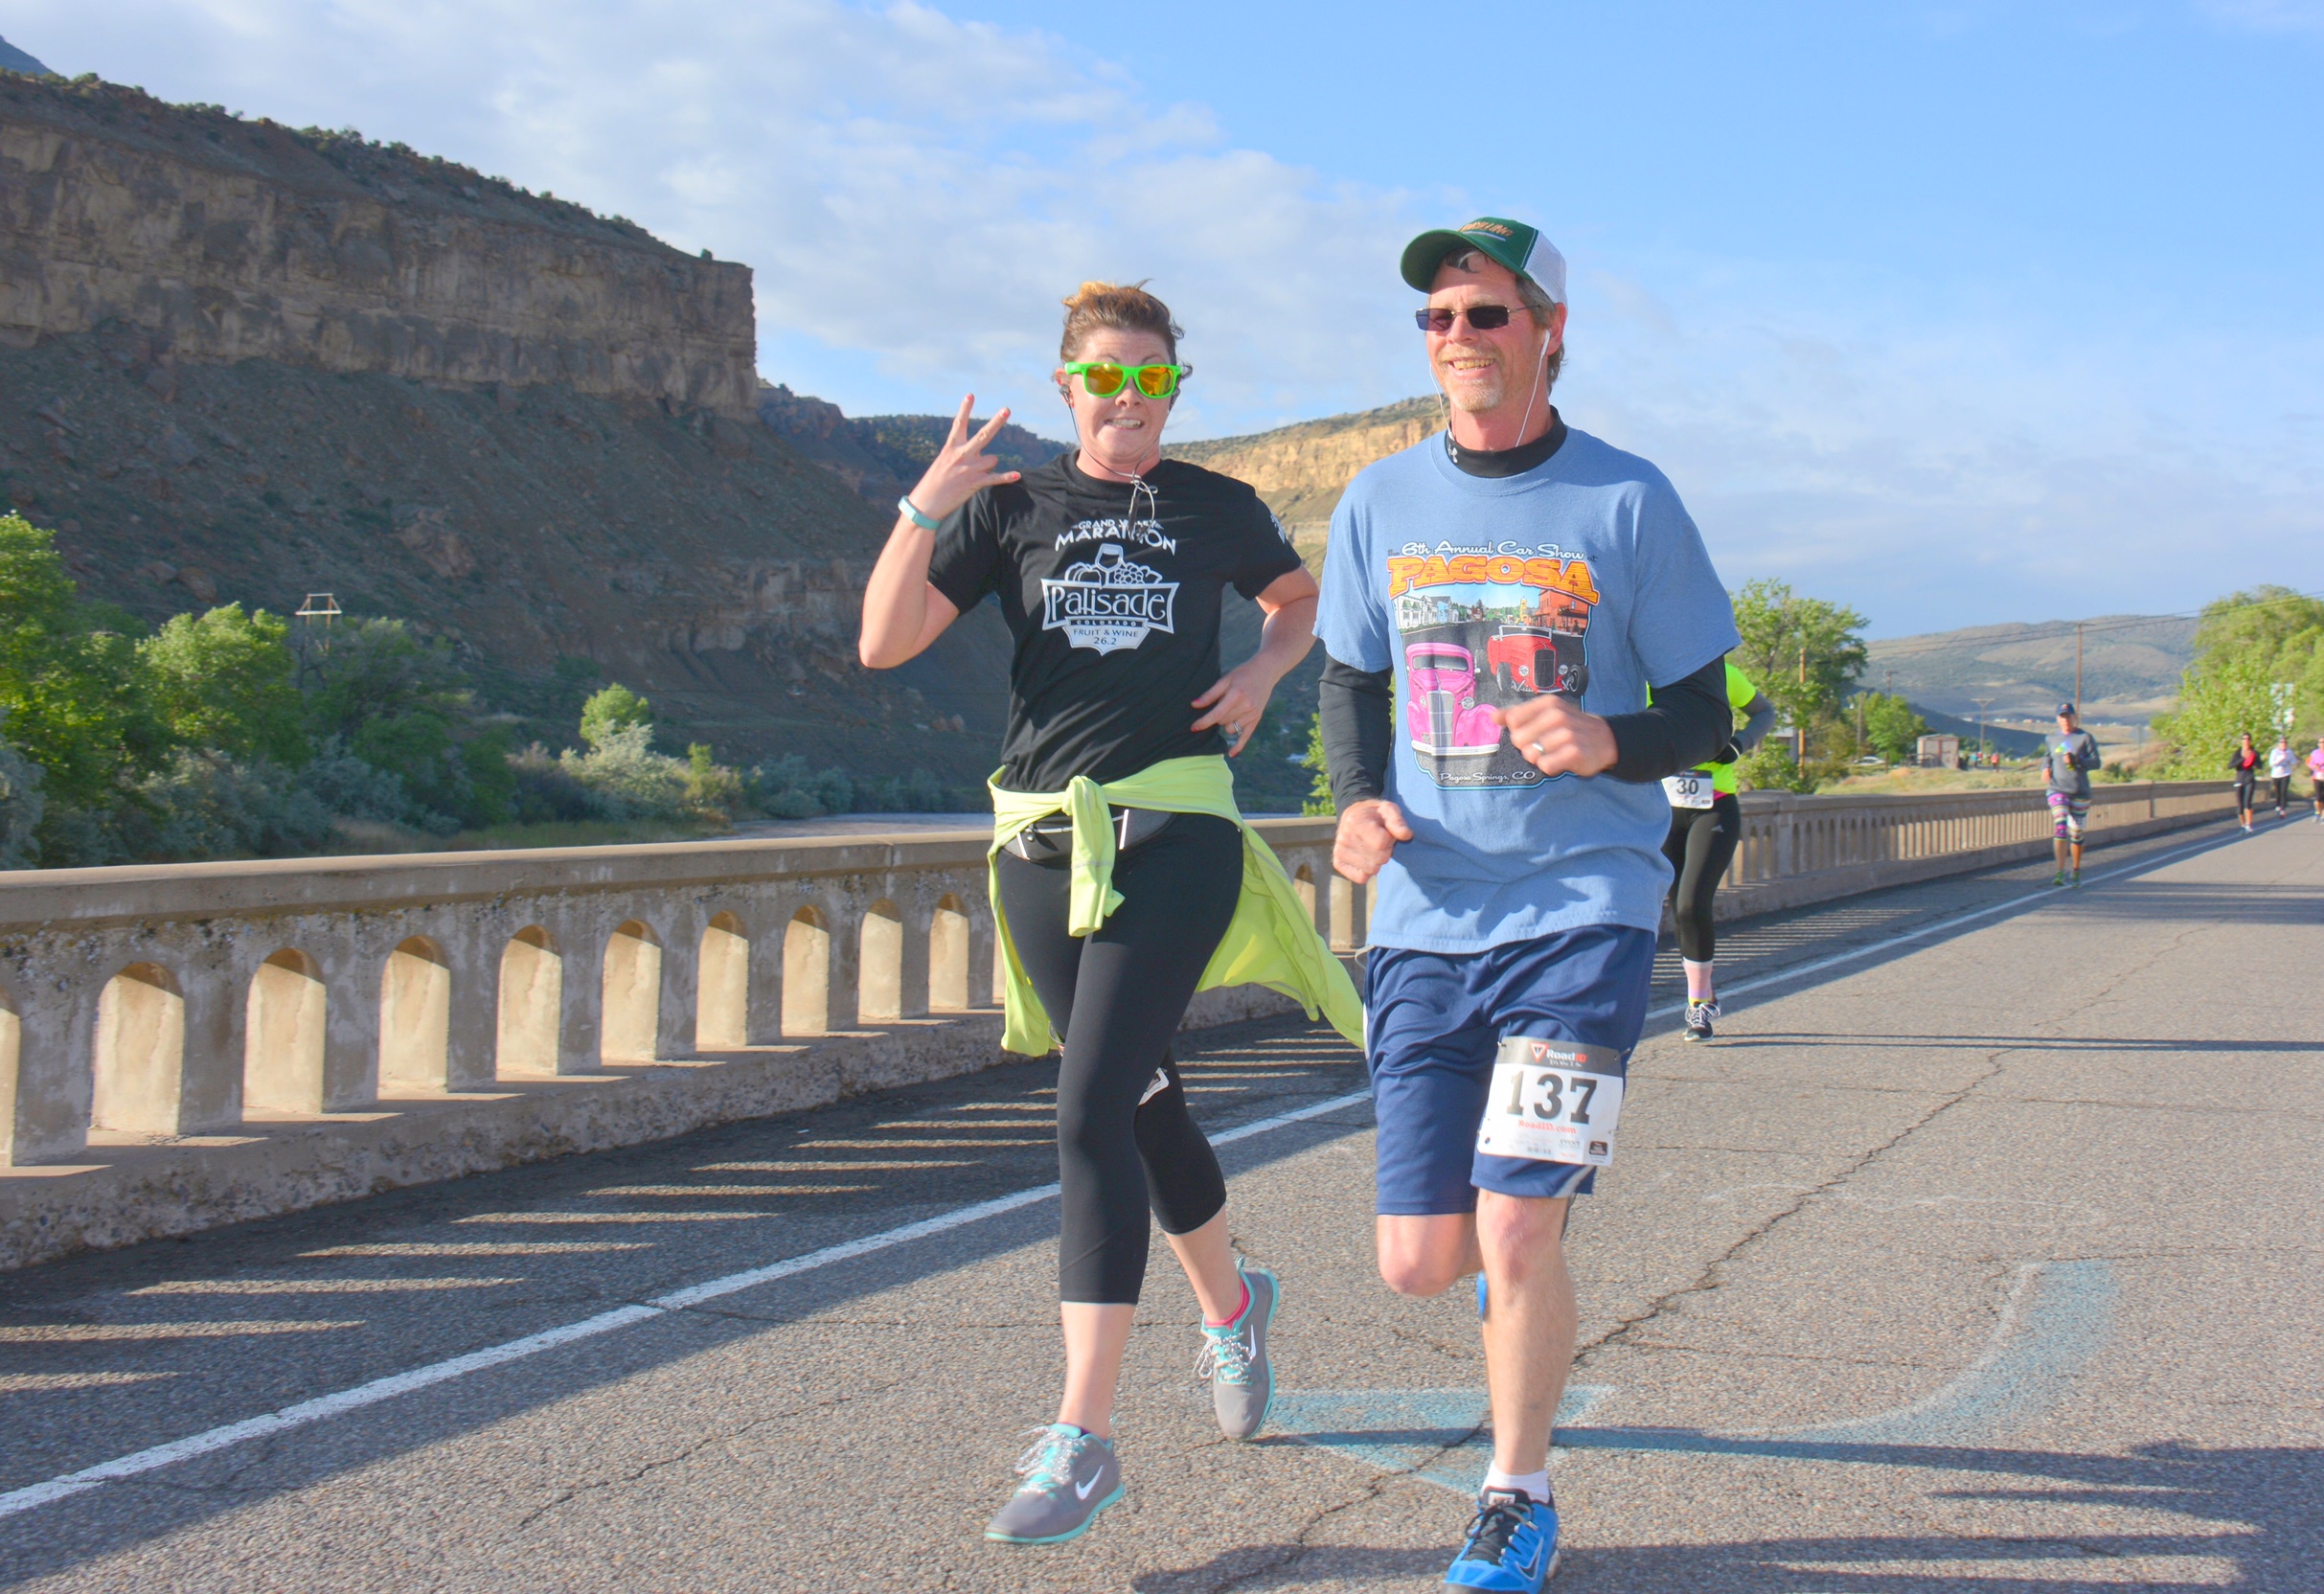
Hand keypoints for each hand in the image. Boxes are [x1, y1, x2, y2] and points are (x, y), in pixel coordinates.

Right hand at [905, 395, 1020, 521]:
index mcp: (950, 448)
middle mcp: (961, 455)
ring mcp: (969, 468)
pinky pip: (996, 478)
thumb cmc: (933, 484)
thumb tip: (985, 458)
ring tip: (974, 475)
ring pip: (992, 459)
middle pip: (984, 435)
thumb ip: (961, 456)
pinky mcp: (975, 483)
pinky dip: (1007, 477)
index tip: (970, 395)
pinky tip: (1017, 475)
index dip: (965, 409)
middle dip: (997, 422)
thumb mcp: (942, 464)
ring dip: (988, 466)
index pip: (959, 424)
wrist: (926, 503)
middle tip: (1006, 409)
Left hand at [1191, 659, 1278, 755]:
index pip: (1217, 713)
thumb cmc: (1242, 674)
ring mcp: (1253, 713)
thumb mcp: (1225, 679)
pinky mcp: (1257, 718)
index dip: (1204, 721)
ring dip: (1226, 723)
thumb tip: (1194, 705)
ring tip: (1231, 708)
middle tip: (1223, 702)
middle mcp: (1246, 706)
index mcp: (1237, 695)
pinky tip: (1232, 754)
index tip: (1193, 728)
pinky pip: (1246, 736)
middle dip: (1217, 716)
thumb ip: (1210, 694)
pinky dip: (1238, 745)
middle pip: (1222, 721)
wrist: (1265, 671)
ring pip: (1230, 728)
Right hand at [1334, 799, 1412, 884]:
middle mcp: (1344, 837)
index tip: (1386, 833)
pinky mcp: (1338, 862)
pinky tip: (1366, 858)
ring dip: (1377, 861)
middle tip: (1380, 841)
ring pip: (1372, 870)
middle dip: (1386, 851)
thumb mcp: (1389, 810)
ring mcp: (1339, 851)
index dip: (1390, 840)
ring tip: (1373, 848)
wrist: (1354, 815)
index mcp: (1356, 821)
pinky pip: (1361, 878)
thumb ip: (1398, 821)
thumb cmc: (1375, 815)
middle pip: (1379, 858)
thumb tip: (1406, 835)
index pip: (1382, 843)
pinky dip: (1367, 871)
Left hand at [1493, 695, 1617, 777]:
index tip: (1532, 732)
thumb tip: (1494, 716)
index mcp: (1548, 704)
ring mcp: (1567, 734)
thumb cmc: (1570, 727)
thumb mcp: (1546, 713)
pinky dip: (1550, 767)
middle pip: (1518, 739)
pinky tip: (1561, 761)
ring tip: (1555, 752)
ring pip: (1530, 754)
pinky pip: (1545, 765)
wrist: (1605, 739)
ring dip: (1540, 758)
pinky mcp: (1574, 753)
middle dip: (1527, 746)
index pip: (1513, 720)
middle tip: (1545, 745)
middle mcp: (1557, 716)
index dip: (1518, 731)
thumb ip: (1518, 714)